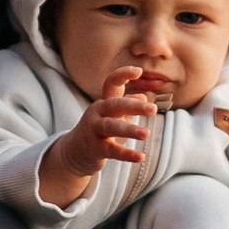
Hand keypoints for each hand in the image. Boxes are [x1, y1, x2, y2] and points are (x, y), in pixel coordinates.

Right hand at [38, 72, 158, 206]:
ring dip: (129, 130)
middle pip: (115, 105)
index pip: (111, 83)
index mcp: (104, 103)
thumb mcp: (113, 116)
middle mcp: (98, 113)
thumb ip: (128, 104)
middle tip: (153, 110)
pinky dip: (126, 154)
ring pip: (111, 127)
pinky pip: (112, 151)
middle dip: (134, 106)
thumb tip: (143, 95)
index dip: (123, 75)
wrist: (74, 153)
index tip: (139, 71)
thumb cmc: (99, 131)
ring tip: (146, 134)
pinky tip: (140, 157)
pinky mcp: (95, 148)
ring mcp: (94, 130)